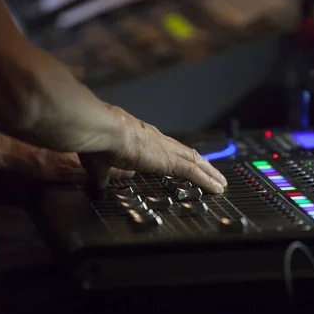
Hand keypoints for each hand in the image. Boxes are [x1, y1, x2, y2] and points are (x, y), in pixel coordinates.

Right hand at [0, 47, 226, 192]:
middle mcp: (157, 141)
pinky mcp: (166, 159)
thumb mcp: (98, 161)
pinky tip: (215, 187)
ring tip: (220, 184)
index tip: (189, 164)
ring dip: (209, 174)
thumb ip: (101, 173)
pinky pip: (192, 171)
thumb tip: (97, 184)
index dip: (179, 157)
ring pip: (195, 161)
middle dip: (202, 165)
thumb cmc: (93, 138)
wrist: (94, 127)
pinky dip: (206, 179)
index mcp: (141, 139)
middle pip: (187, 153)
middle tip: (215, 175)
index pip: (166, 149)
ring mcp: (164, 149)